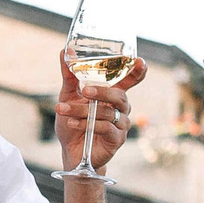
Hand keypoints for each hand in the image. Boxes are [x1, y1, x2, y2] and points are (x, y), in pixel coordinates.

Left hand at [55, 48, 145, 172]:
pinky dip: (86, 124)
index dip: (137, 71)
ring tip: (64, 110)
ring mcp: (121, 125)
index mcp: (113, 95)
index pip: (130, 81)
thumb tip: (65, 51)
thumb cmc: (73, 122)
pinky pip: (105, 128)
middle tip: (85, 90)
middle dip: (102, 92)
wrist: (70, 152)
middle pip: (119, 96)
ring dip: (83, 111)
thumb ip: (69, 76)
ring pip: (107, 113)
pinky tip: (72, 123)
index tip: (139, 61)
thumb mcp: (68, 96)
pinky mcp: (116, 140)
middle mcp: (121, 109)